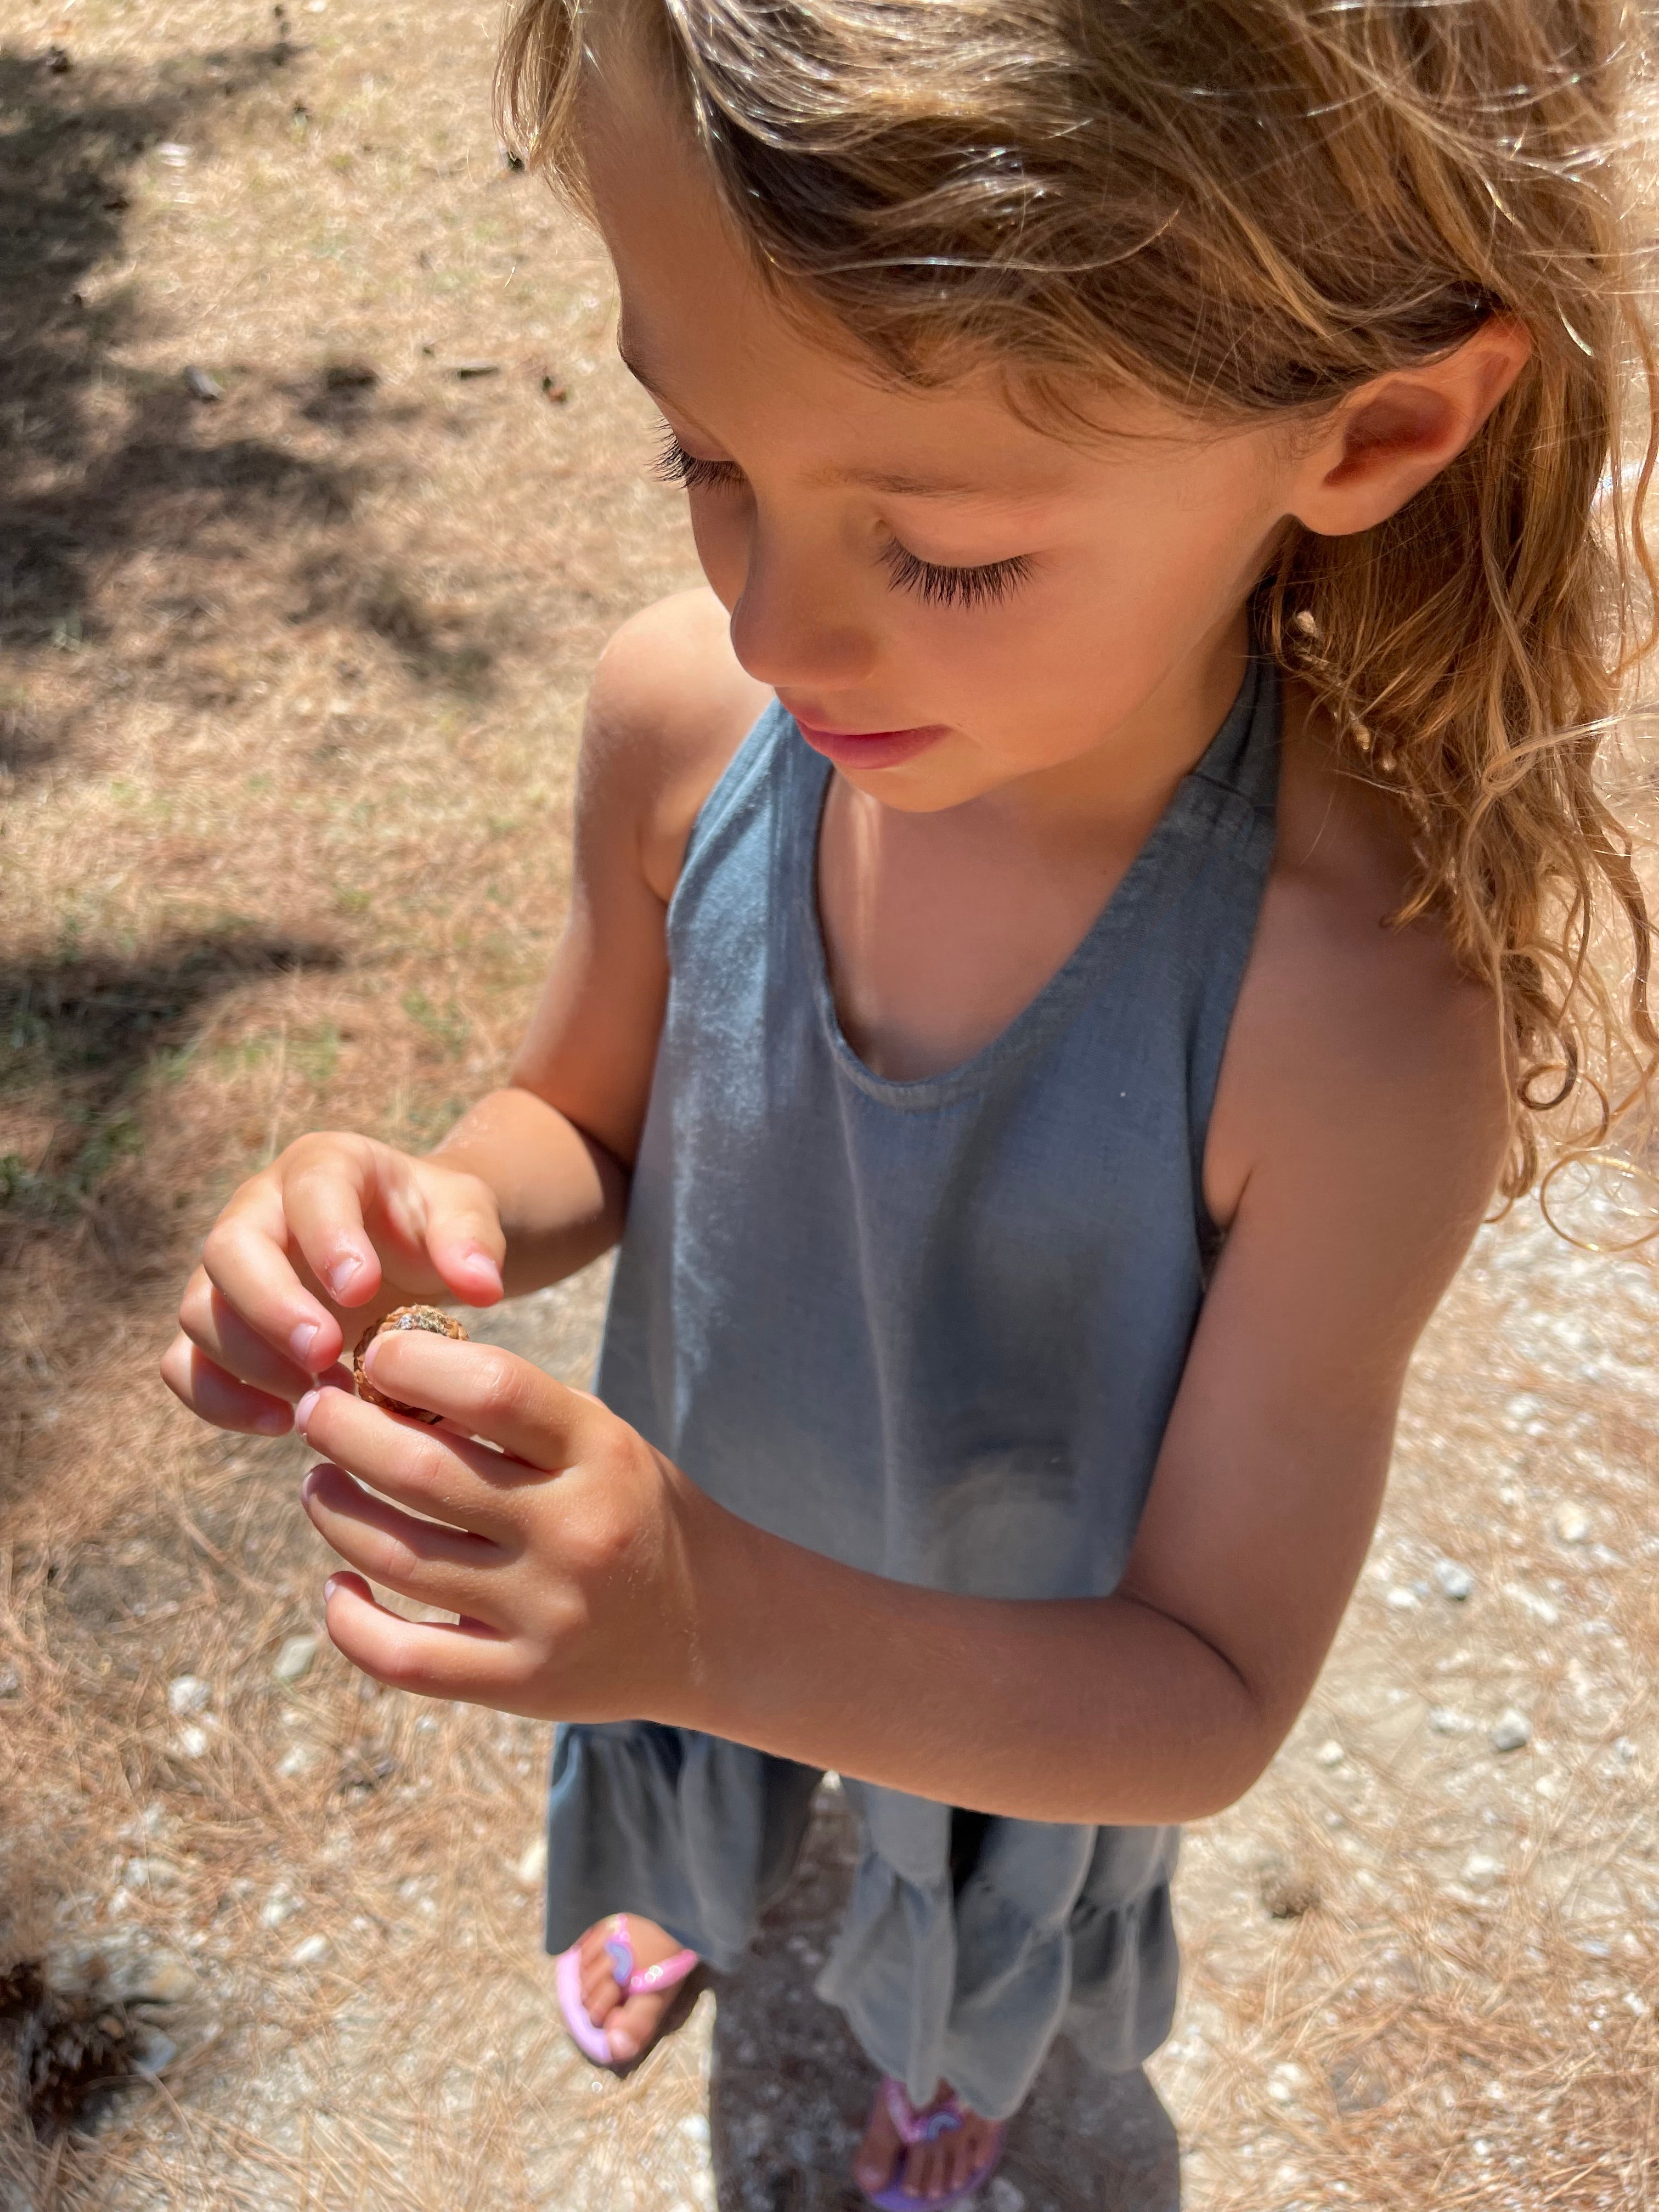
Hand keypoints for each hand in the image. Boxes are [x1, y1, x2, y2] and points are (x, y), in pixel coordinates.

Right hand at [161, 1132, 506, 1435]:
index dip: (328, 1239)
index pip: (309, 1189)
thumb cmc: (433, 1224)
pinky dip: (219, 1400)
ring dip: (250, 1362)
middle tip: (325, 1355)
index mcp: (323, 1168)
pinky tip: (282, 1422)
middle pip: (229, 1250)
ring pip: (199, 1312)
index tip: (363, 1291)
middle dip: (271, 1307)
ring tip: (320, 1396)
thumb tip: (481, 1286)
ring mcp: (229, 1272)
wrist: (407, 1247)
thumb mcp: (467, 1214)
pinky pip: (183, 1364)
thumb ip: (473, 1239)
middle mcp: (259, 1211)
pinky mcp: (218, 1326)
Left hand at [293, 1325, 701, 1720]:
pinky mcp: (521, 1683)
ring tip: (320, 1485)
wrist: (711, 1626)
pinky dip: (349, 1619)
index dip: (412, 1363)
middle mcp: (574, 1531)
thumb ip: (514, 1415)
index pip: (492, 1388)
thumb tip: (388, 1383)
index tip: (373, 1356)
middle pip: (421, 1470)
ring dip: (334, 1510)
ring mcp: (546, 1613)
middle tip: (314, 1412)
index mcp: (601, 1452)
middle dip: (343, 1431)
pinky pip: (402, 1657)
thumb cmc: (633, 1509)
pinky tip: (336, 1583)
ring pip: (396, 1556)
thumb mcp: (600, 1441)